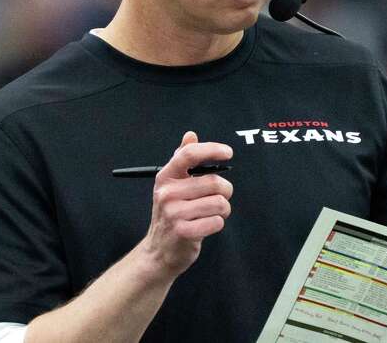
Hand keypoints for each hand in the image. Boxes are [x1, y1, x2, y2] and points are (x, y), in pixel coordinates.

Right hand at [140, 131, 233, 278]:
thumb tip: (191, 135)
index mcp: (166, 177)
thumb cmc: (171, 214)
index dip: (211, 150)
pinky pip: (217, 222)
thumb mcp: (172, 185)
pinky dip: (217, 224)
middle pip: (212, 182)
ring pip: (219, 203)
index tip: (228, 152)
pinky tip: (206, 226)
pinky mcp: (183, 232)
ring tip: (213, 213)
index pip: (189, 155)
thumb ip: (182, 159)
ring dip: (223, 209)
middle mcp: (167, 193)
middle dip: (225, 191)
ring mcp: (174, 213)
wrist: (159, 250)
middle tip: (221, 197)